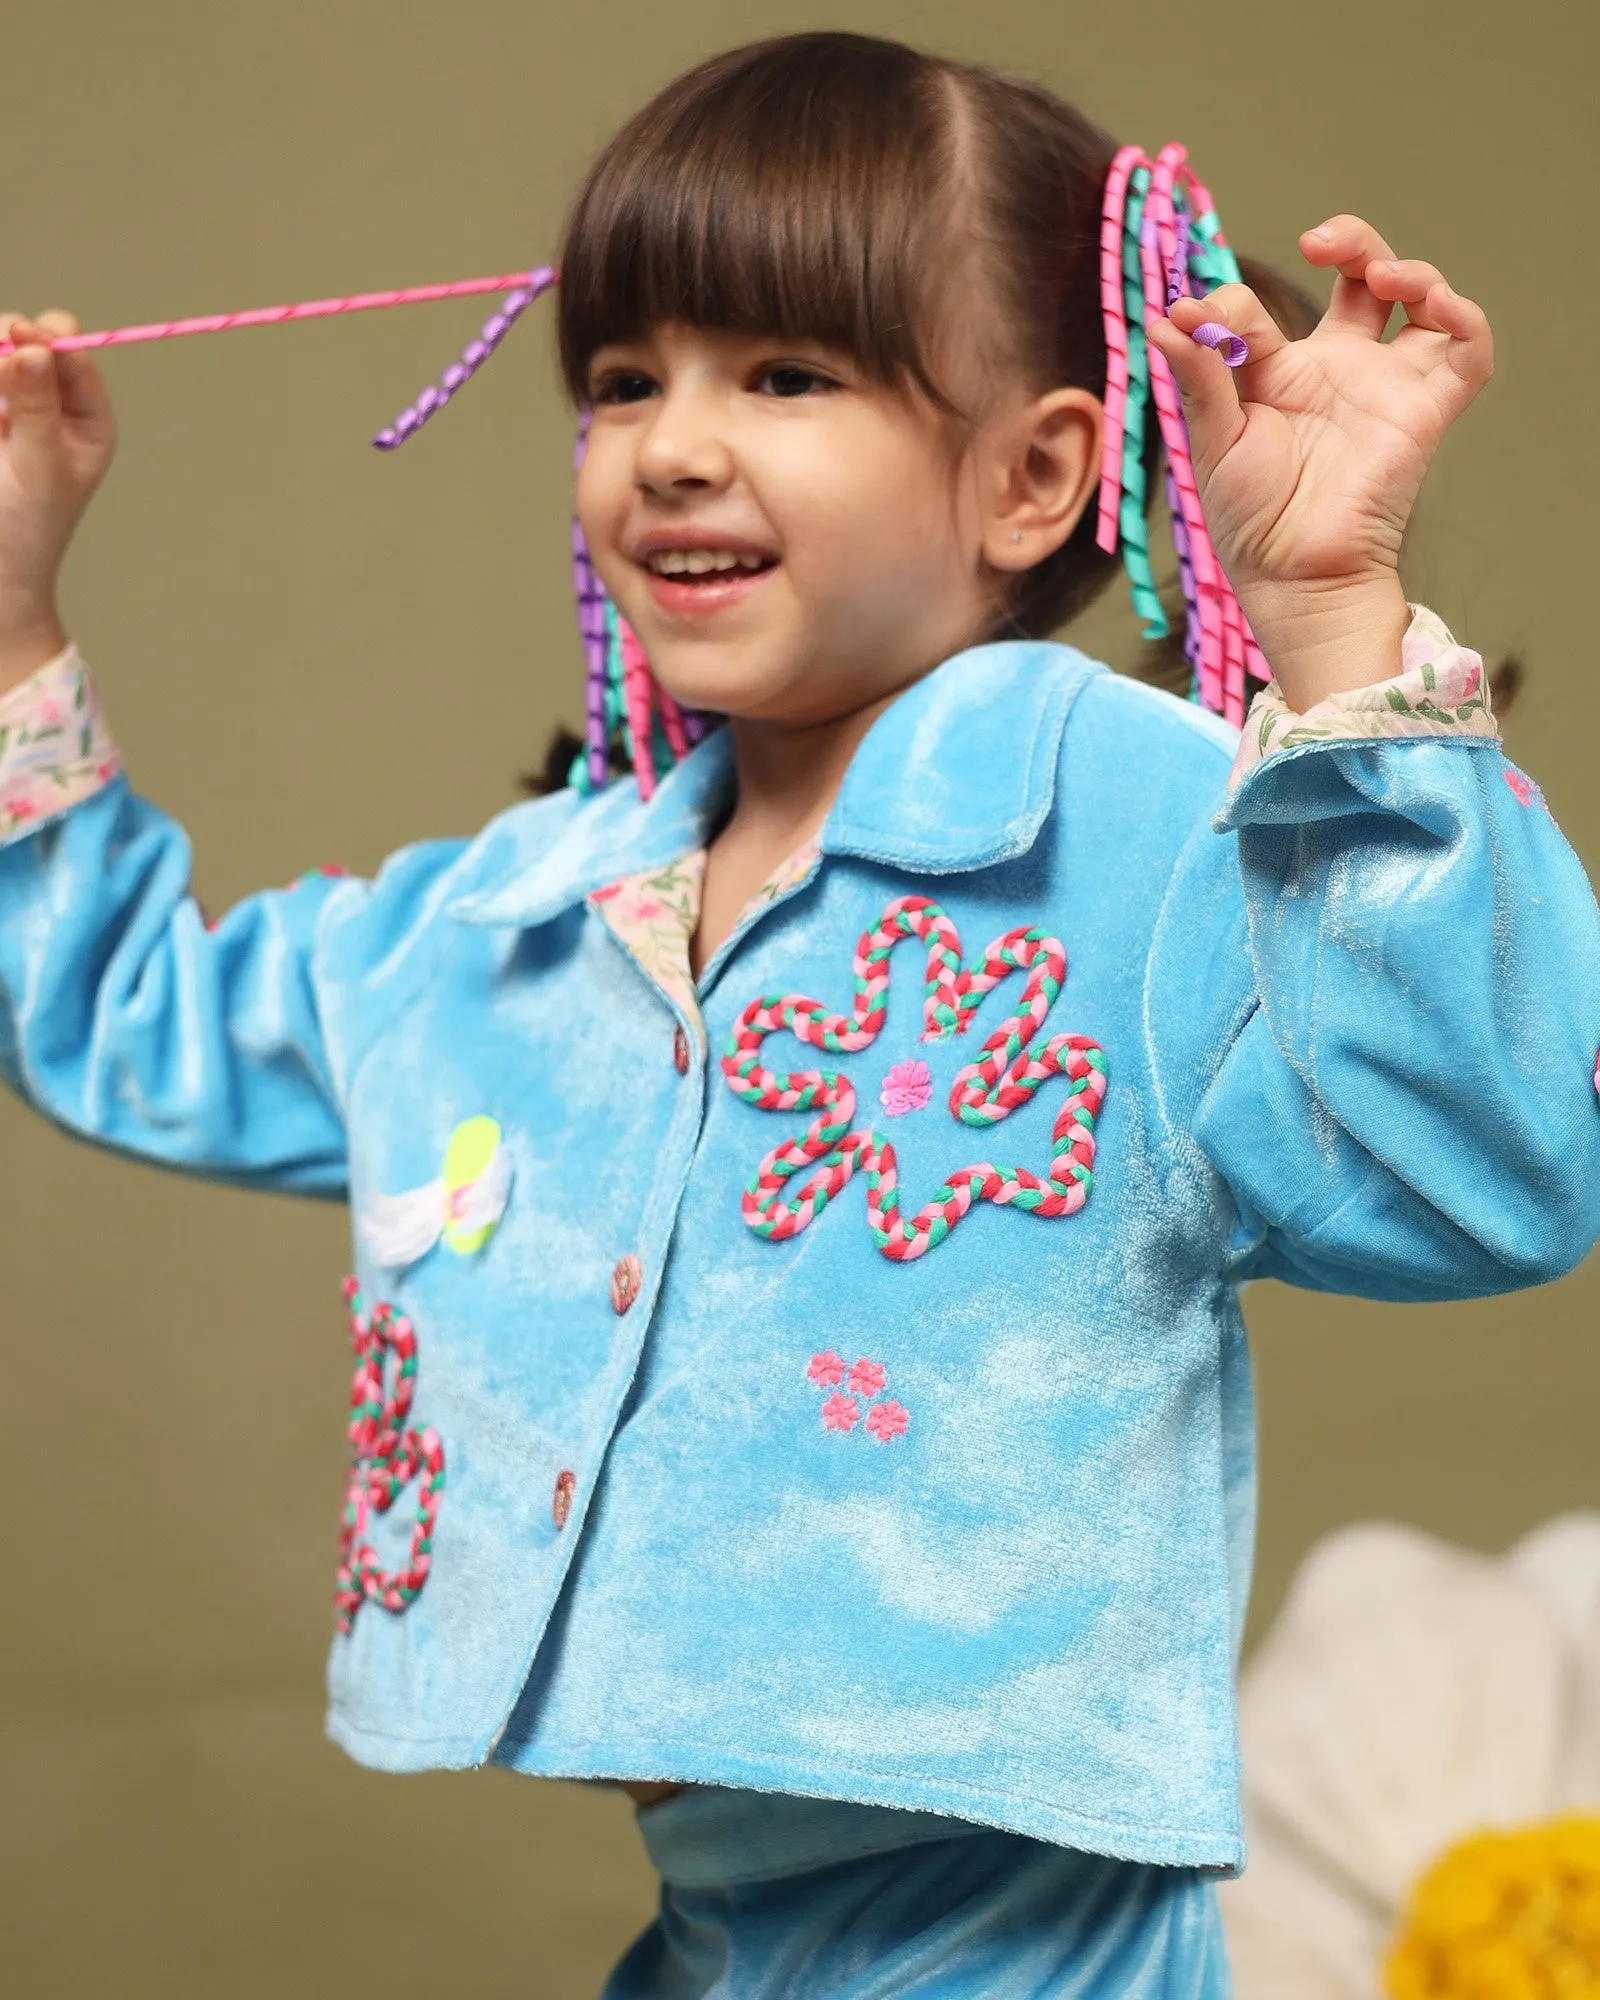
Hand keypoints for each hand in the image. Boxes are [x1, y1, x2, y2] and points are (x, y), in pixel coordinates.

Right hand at [0, 310, 116, 689]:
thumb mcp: (37, 467)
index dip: (46, 336)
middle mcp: (50, 402)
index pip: (71, 353)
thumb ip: (34, 408)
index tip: (20, 334)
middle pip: (28, 337)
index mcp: (87, 417)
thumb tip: (33, 350)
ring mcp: (9, 403)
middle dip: (7, 339)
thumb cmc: (25, 528)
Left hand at [1146, 216, 1493, 706]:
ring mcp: (1384, 387)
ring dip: (1413, 269)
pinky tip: (1435, 304)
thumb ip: (1198, 378)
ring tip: (1380, 274)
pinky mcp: (1424, 413)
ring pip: (1421, 301)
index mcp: (1277, 375)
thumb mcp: (1212, 441)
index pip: (1261, 311)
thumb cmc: (1249, 522)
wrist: (1292, 577)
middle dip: (1354, 242)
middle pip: (1363, 278)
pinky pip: (1467, 354)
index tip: (1200, 319)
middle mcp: (1336, 370)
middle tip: (1321, 240)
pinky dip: (1465, 318)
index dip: (1230, 304)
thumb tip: (1168, 318)